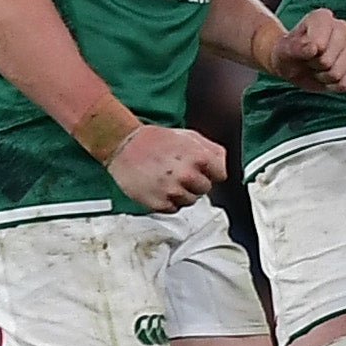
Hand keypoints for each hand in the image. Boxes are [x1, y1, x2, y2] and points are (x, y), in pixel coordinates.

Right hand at [107, 125, 225, 210]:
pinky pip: (173, 208)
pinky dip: (167, 201)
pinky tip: (159, 187)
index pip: (220, 176)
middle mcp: (188, 176)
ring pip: (190, 201)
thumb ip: (211, 150)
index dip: (210, 172)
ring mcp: (173, 191)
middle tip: (179, 173)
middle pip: (205, 189)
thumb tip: (222, 165)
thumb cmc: (154, 139)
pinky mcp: (159, 203)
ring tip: (167, 178)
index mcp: (199, 158)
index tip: (201, 170)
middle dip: (195, 182)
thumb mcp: (189, 136)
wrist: (124, 144)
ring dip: (181, 193)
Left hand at [265, 7, 345, 91]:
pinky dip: (333, 86)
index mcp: (322, 17)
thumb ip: (296, 47)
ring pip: (337, 74)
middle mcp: (341, 27)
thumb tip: (315, 48)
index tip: (301, 52)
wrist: (294, 64)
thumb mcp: (284, 51)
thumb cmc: (289, 54)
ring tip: (316, 68)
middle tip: (308, 61)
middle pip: (327, 61)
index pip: (319, 44)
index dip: (307, 55)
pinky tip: (327, 76)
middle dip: (313, 67)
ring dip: (322, 77)